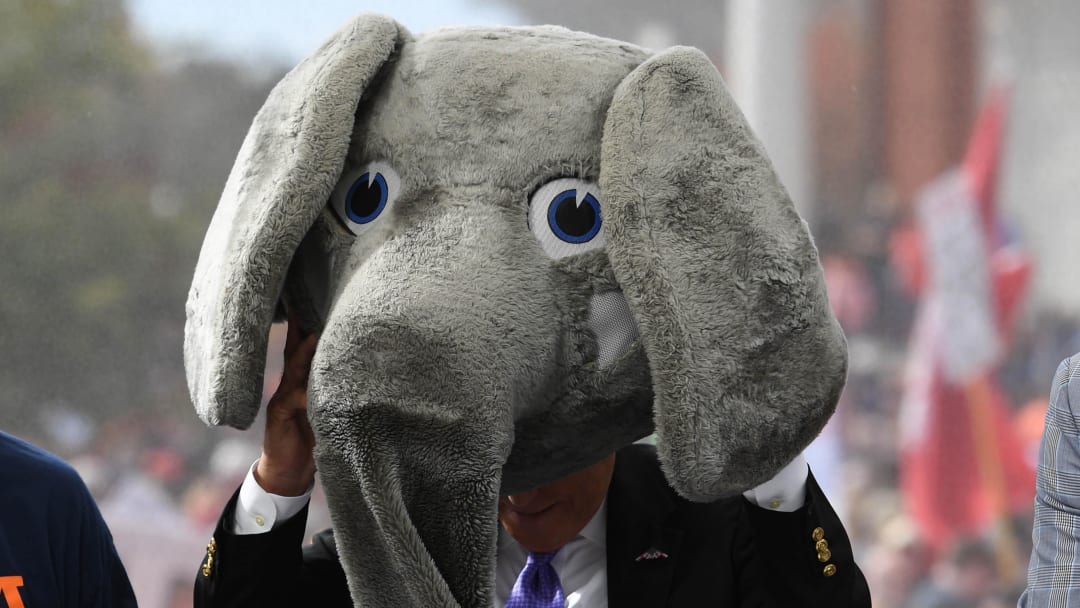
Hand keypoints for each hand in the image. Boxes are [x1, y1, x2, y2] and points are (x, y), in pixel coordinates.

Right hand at [255, 308, 318, 495]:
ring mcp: (281, 398)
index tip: (314, 302)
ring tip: (313, 336)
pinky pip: (293, 399)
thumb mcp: (326, 410)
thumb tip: (360, 370)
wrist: (288, 471)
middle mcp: (288, 385)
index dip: (306, 326)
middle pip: (294, 351)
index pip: (303, 347)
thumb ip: (333, 391)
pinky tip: (312, 388)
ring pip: (293, 370)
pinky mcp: (278, 415)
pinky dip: (304, 392)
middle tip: (304, 304)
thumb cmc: (312, 437)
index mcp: (300, 381)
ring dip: (303, 353)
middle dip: (298, 328)